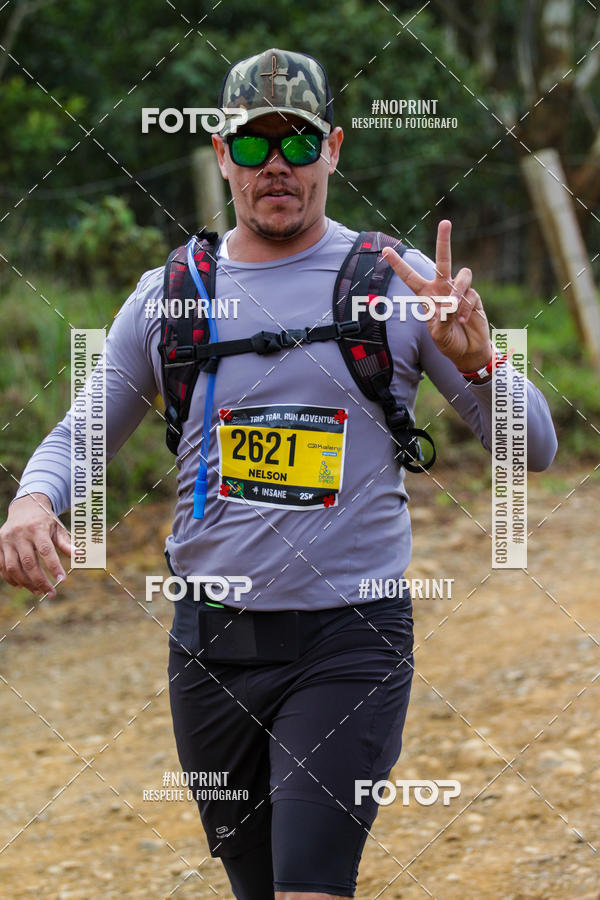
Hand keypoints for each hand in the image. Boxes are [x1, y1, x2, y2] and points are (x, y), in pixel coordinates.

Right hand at [0, 494, 70, 596]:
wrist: (25, 506)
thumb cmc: (45, 520)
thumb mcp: (57, 528)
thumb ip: (66, 543)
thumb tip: (79, 555)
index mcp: (37, 528)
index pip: (46, 550)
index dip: (54, 566)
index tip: (63, 580)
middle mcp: (20, 534)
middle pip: (29, 562)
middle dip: (40, 581)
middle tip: (51, 592)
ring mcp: (6, 540)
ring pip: (13, 567)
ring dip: (26, 583)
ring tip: (38, 591)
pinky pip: (2, 566)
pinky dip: (11, 579)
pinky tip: (22, 585)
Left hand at [382, 219, 492, 373]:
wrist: (468, 350)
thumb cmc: (449, 342)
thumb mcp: (439, 334)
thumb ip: (442, 319)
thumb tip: (450, 302)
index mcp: (426, 296)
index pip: (410, 277)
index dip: (399, 264)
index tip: (385, 250)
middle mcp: (442, 288)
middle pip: (443, 260)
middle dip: (444, 241)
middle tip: (445, 222)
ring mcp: (459, 290)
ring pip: (462, 275)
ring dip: (459, 292)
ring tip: (456, 312)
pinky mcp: (473, 295)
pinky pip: (471, 293)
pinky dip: (466, 308)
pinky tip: (463, 320)